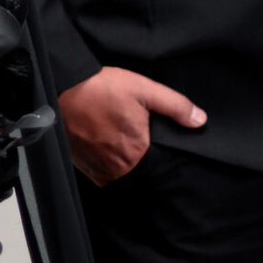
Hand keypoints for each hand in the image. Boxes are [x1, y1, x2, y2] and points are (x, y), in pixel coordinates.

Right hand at [59, 65, 204, 186]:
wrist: (61, 87)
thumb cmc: (100, 88)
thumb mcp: (144, 89)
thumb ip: (175, 106)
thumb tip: (200, 120)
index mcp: (136, 153)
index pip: (158, 168)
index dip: (160, 157)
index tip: (155, 144)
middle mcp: (116, 167)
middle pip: (138, 172)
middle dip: (140, 159)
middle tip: (133, 136)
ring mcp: (96, 168)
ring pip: (118, 175)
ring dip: (122, 163)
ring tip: (118, 139)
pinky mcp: (81, 165)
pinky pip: (100, 173)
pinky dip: (105, 163)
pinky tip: (104, 144)